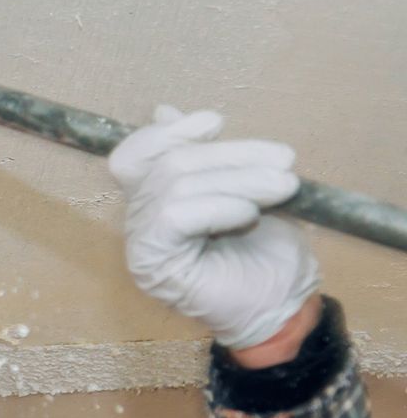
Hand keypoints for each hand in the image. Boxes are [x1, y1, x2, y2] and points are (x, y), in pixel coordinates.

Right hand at [108, 105, 318, 349]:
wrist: (281, 306)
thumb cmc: (265, 252)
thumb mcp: (242, 188)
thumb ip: (205, 157)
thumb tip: (163, 110)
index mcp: (154, 200)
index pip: (133, 156)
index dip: (165, 133)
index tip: (215, 122)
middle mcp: (139, 220)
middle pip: (168, 164)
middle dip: (231, 155)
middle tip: (284, 160)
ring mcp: (141, 244)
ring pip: (176, 185)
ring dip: (238, 180)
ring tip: (283, 188)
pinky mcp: (152, 263)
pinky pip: (174, 216)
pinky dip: (219, 207)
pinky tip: (249, 215)